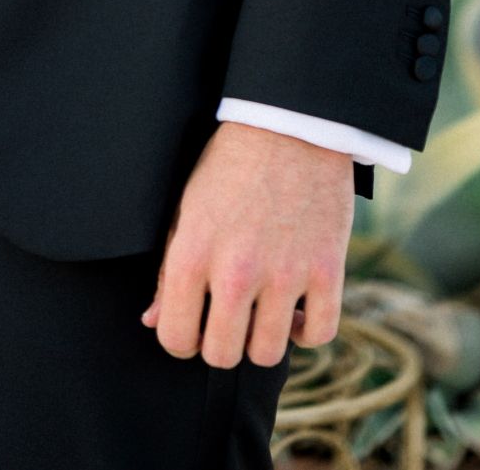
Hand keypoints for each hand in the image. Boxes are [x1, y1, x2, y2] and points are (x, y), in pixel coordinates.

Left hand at [143, 123, 351, 369]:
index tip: (191, 328)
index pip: (175, 337)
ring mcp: (285, 273)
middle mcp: (236, 271)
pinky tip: (293, 309)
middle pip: (223, 355)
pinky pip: (318, 335)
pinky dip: (305, 331)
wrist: (288, 124)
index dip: (180, 340)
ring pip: (268, 353)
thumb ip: (169, 270)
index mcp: (192, 253)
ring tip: (258, 311)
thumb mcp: (186, 209)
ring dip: (261, 338)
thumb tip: (153, 319)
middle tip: (226, 321)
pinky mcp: (327, 270)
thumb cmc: (229, 165)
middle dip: (220, 345)